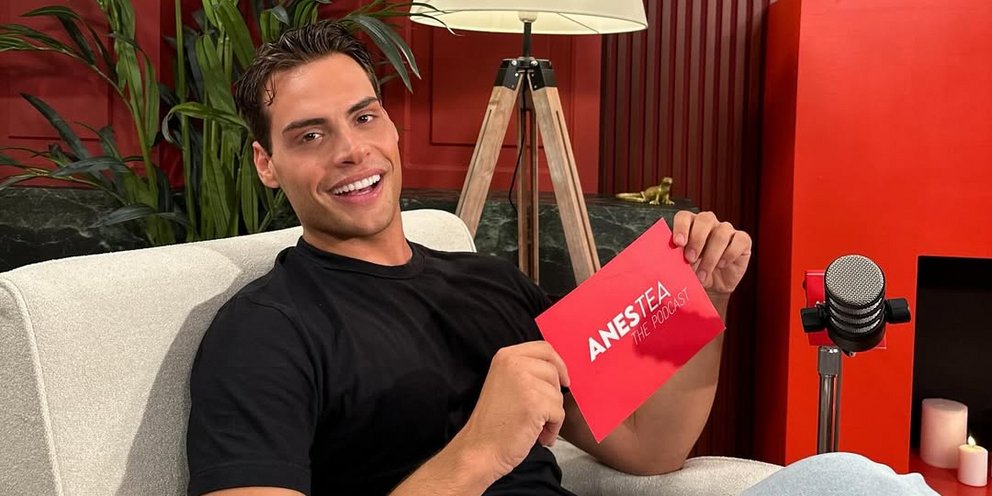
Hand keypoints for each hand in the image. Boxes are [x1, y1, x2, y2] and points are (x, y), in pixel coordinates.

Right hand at [452, 341, 569, 480]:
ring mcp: (524, 382)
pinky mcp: (534, 402)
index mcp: (506, 356)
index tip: (563, 380)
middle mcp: (514, 363)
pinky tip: (538, 436)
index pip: (544, 348)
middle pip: (554, 372)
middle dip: (552, 395)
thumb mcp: (504, 383)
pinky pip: (559, 413)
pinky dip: (553, 429)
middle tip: (539, 414)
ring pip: (558, 394)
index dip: (558, 364)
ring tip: (534, 427)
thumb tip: (558, 372)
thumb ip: (525, 371)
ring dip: (552, 415)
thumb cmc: (493, 423)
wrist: (479, 449)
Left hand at [671, 211, 751, 295]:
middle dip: (697, 239)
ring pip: (721, 233)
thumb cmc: (695, 271)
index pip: (684, 216)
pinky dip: (729, 254)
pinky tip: (722, 265)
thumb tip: (668, 258)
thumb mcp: (683, 266)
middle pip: (705, 219)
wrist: (713, 285)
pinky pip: (739, 241)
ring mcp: (726, 230)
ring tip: (703, 274)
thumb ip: (676, 257)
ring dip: (710, 256)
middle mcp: (709, 224)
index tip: (678, 243)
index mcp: (690, 224)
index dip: (681, 227)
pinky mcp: (742, 240)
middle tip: (690, 259)